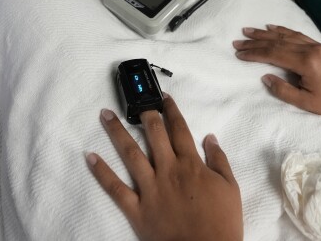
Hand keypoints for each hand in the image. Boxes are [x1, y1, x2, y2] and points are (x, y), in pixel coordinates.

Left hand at [87, 96, 242, 240]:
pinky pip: (115, 188)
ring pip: (130, 154)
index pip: (180, 130)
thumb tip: (210, 137)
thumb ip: (219, 160)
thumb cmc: (222, 223)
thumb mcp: (230, 188)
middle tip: (137, 100)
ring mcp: (151, 189)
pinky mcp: (137, 209)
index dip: (171, 111)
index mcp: (191, 165)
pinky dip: (102, 172)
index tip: (164, 98)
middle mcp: (168, 171)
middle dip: (145, 114)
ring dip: (116, 133)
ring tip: (105, 115)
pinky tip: (90, 157)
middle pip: (154, 135)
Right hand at [232, 25, 320, 118]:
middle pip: (277, 42)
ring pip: (286, 36)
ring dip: (266, 33)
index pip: (274, 54)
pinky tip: (273, 27)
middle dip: (256, 42)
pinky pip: (297, 34)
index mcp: (306, 63)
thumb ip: (284, 90)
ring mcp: (315, 45)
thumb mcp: (306, 103)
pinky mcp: (319, 46)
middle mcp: (309, 49)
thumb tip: (266, 77)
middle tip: (237, 42)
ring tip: (249, 31)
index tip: (239, 53)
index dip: (255, 53)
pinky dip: (282, 30)